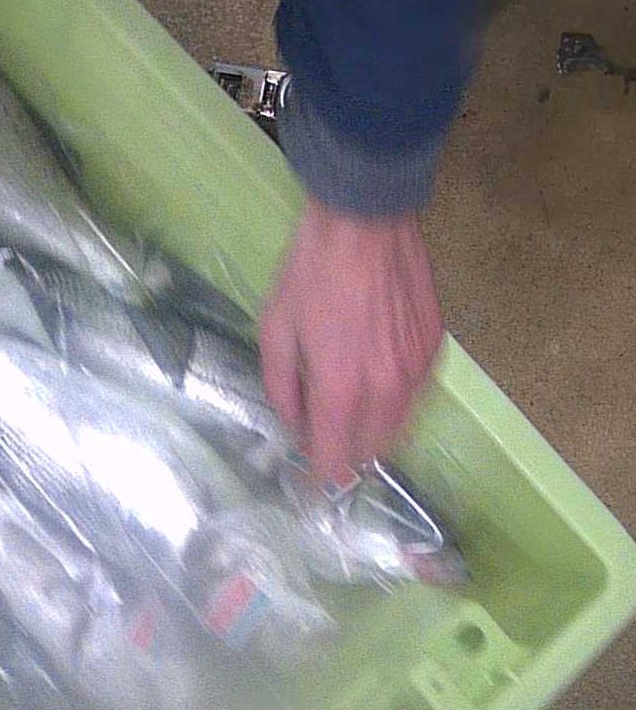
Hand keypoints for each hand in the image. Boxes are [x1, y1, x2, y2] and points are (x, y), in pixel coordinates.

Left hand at [259, 198, 443, 483]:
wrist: (365, 221)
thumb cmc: (310, 273)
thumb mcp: (274, 330)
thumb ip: (281, 387)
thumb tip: (293, 423)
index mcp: (342, 389)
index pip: (337, 460)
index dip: (320, 480)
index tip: (309, 488)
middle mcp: (388, 389)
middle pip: (372, 451)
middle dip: (346, 457)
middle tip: (321, 446)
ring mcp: (418, 369)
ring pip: (398, 426)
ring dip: (372, 434)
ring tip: (343, 419)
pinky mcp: (435, 347)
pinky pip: (414, 395)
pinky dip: (392, 403)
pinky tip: (370, 384)